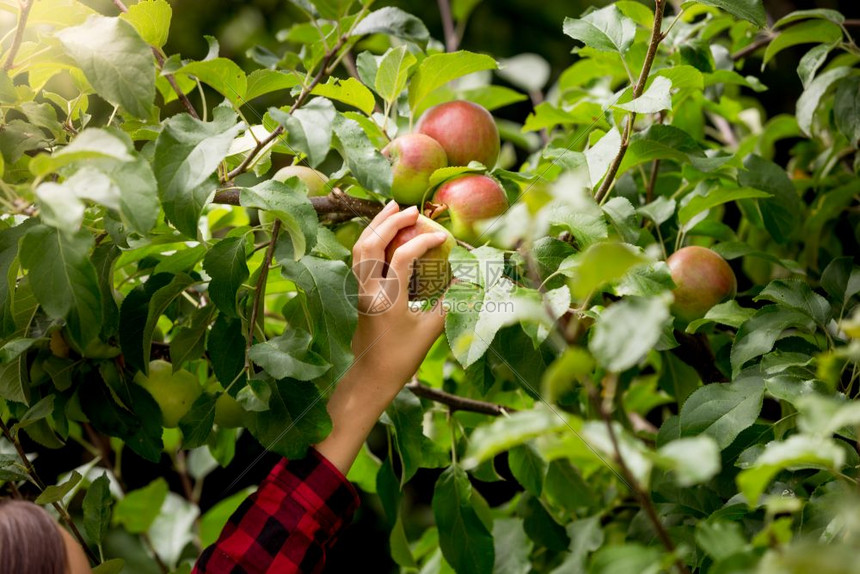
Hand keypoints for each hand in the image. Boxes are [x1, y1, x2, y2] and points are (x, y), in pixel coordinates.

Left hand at [350, 200, 448, 393]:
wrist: (371, 376)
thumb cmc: (402, 358)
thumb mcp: (430, 331)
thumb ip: (448, 303)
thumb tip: (467, 280)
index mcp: (387, 301)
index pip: (402, 258)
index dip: (423, 242)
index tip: (442, 237)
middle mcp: (368, 291)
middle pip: (371, 244)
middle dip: (390, 222)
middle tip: (412, 210)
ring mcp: (359, 290)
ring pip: (360, 247)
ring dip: (375, 225)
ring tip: (392, 208)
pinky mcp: (358, 291)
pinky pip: (360, 257)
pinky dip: (371, 238)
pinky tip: (384, 231)